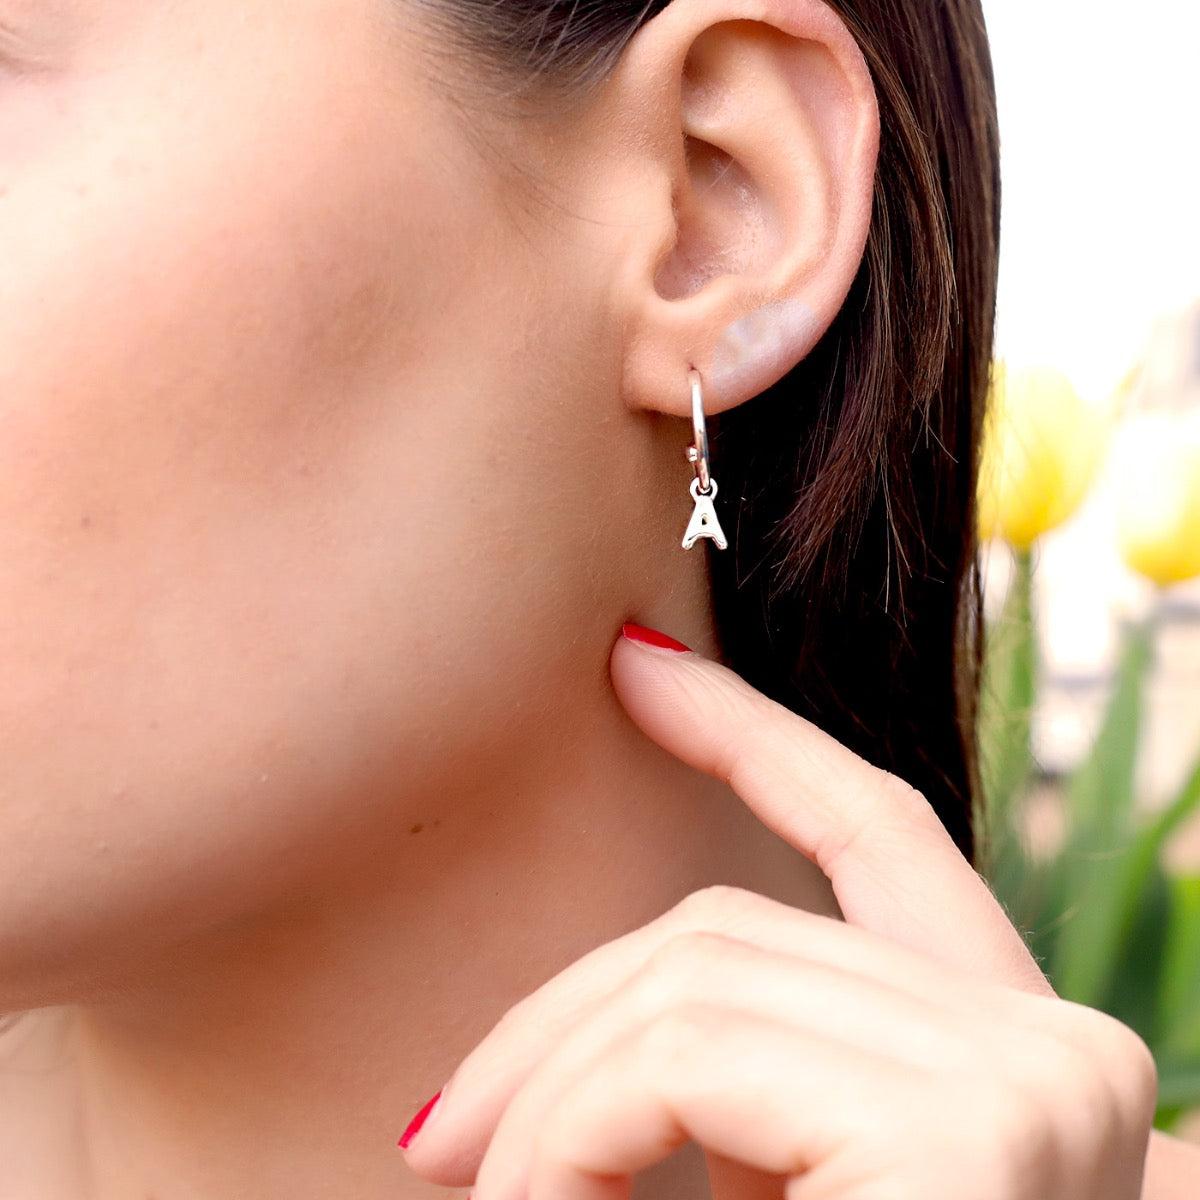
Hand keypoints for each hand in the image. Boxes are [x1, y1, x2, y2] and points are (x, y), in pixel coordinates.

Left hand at [400, 627, 1157, 1199]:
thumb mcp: (766, 1194)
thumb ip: (705, 1104)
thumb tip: (483, 1109)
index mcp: (994, 1043)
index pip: (875, 828)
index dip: (753, 733)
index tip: (635, 661)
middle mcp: (1046, 1039)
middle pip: (722, 930)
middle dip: (555, 1019)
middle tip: (432, 1142)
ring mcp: (1033, 1077)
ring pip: (689, 983)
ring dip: (549, 1099)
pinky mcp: (975, 1131)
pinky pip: (690, 1058)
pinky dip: (577, 1128)